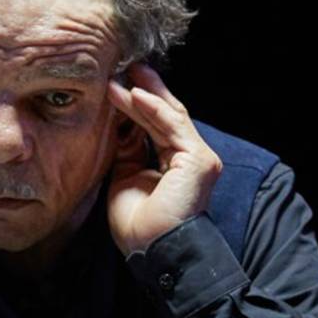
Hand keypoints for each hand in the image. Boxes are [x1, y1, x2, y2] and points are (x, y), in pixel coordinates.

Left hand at [106, 65, 223, 255]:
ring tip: (122, 76)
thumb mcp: (126, 177)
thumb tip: (119, 124)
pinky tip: (135, 94)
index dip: (139, 104)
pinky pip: (173, 127)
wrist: (152, 251)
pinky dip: (154, 109)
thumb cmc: (139, 225)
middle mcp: (192, 159)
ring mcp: (199, 159)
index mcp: (176, 164)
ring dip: (144, 94)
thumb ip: (127, 150)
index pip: (158, 125)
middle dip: (146, 90)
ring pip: (170, 117)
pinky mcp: (199, 161)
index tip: (118, 85)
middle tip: (125, 67)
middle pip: (168, 115)